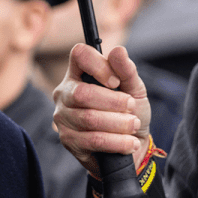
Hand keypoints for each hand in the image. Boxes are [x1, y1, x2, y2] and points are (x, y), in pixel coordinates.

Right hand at [52, 43, 150, 175]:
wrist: (133, 147)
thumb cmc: (130, 113)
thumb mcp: (135, 89)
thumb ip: (126, 70)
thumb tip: (118, 50)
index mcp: (78, 73)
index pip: (79, 55)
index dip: (99, 65)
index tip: (116, 82)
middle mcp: (65, 93)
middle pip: (82, 93)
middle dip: (114, 103)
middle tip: (131, 108)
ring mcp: (62, 116)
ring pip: (89, 118)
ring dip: (119, 124)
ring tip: (133, 125)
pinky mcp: (67, 140)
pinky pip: (92, 140)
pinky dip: (117, 142)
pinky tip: (128, 142)